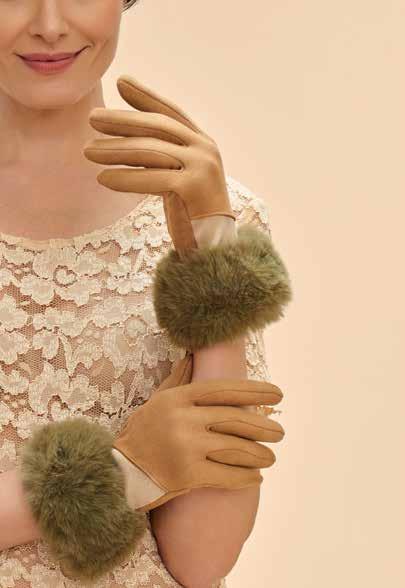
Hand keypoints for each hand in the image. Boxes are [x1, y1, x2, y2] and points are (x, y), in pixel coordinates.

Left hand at [83, 75, 236, 255]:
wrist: (216, 247)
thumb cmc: (193, 214)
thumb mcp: (181, 177)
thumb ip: (165, 157)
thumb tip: (131, 141)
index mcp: (203, 143)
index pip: (171, 113)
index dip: (146, 97)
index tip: (121, 83)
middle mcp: (205, 149)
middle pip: (157, 127)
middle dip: (122, 121)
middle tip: (93, 118)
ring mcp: (201, 167)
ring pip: (151, 151)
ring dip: (115, 150)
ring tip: (88, 151)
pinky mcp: (193, 187)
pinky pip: (151, 178)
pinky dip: (125, 178)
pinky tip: (103, 178)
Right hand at [113, 352, 284, 512]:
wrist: (120, 471)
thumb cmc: (143, 432)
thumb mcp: (157, 400)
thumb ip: (178, 378)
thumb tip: (192, 355)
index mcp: (180, 398)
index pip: (225, 390)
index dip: (255, 390)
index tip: (278, 394)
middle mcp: (184, 419)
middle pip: (236, 419)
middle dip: (264, 427)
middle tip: (281, 432)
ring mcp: (186, 447)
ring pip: (236, 449)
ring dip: (259, 455)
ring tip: (270, 457)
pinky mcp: (187, 475)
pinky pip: (227, 475)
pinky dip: (246, 477)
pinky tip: (256, 477)